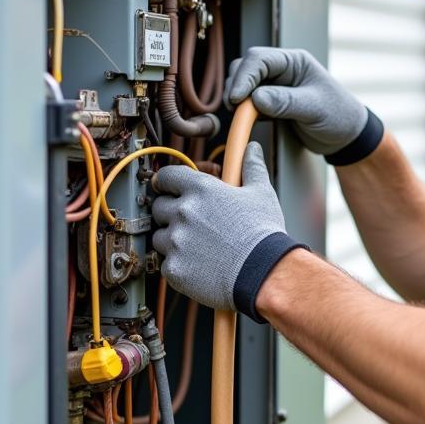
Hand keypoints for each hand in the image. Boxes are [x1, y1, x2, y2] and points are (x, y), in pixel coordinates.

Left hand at [151, 143, 305, 320]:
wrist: (266, 274)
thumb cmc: (264, 235)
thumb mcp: (262, 194)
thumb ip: (251, 168)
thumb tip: (251, 150)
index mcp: (201, 190)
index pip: (166, 177)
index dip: (168, 183)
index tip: (171, 190)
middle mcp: (183, 212)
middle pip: (159, 207)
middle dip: (172, 213)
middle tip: (193, 224)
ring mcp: (176, 241)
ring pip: (160, 237)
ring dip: (173, 240)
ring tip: (199, 248)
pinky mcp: (174, 268)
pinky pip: (166, 264)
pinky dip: (179, 265)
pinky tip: (200, 267)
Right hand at [224, 48, 380, 162]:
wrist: (347, 136)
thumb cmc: (339, 116)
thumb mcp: (314, 109)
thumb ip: (285, 102)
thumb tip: (255, 99)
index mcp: (294, 61)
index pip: (259, 59)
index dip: (244, 76)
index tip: (236, 98)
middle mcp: (282, 70)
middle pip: (246, 68)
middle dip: (237, 86)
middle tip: (234, 109)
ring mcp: (276, 86)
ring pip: (245, 84)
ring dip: (237, 98)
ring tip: (240, 116)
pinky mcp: (272, 102)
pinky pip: (250, 101)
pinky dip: (244, 109)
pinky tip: (246, 120)